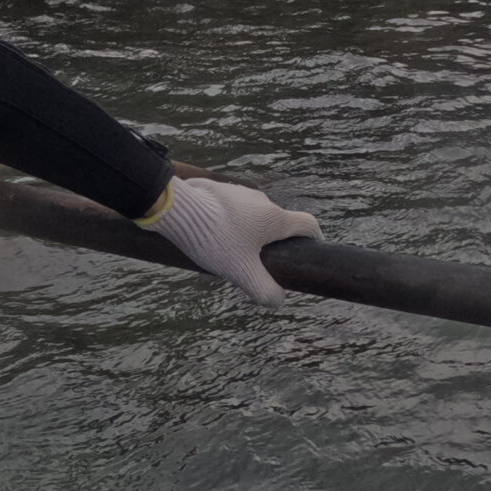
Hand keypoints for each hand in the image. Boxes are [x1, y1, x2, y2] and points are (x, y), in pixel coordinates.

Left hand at [146, 176, 323, 303]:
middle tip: (257, 263)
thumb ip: (265, 291)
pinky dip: (229, 222)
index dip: (314, 239)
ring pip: (253, 215)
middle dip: (273, 242)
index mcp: (275, 218)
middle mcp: (262, 200)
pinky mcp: (218, 189)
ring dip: (248, 232)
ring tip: (229, 251)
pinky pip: (232, 208)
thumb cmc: (214, 239)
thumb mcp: (242, 273)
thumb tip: (277, 301)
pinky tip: (211, 237)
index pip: (309, 224)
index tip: (308, 252)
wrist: (176, 208)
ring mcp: (239, 191)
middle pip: (278, 223)